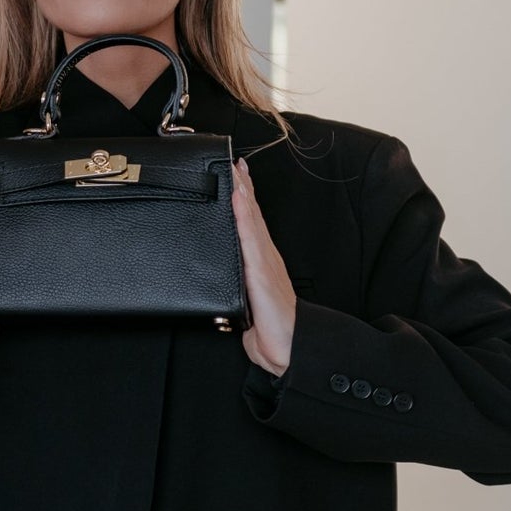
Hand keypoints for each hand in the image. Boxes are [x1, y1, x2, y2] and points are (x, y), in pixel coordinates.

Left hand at [231, 155, 296, 376]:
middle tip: (233, 162)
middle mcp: (264, 259)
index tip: (236, 180)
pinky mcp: (260, 269)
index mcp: (260, 266)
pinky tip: (237, 198)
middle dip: (243, 189)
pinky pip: (249, 236)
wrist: (289, 348)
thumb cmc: (270, 333)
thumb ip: (236, 297)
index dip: (244, 203)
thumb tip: (222, 298)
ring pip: (251, 220)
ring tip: (235, 171)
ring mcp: (263, 261)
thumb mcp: (247, 308)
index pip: (250, 228)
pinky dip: (243, 214)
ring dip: (242, 194)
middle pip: (252, 217)